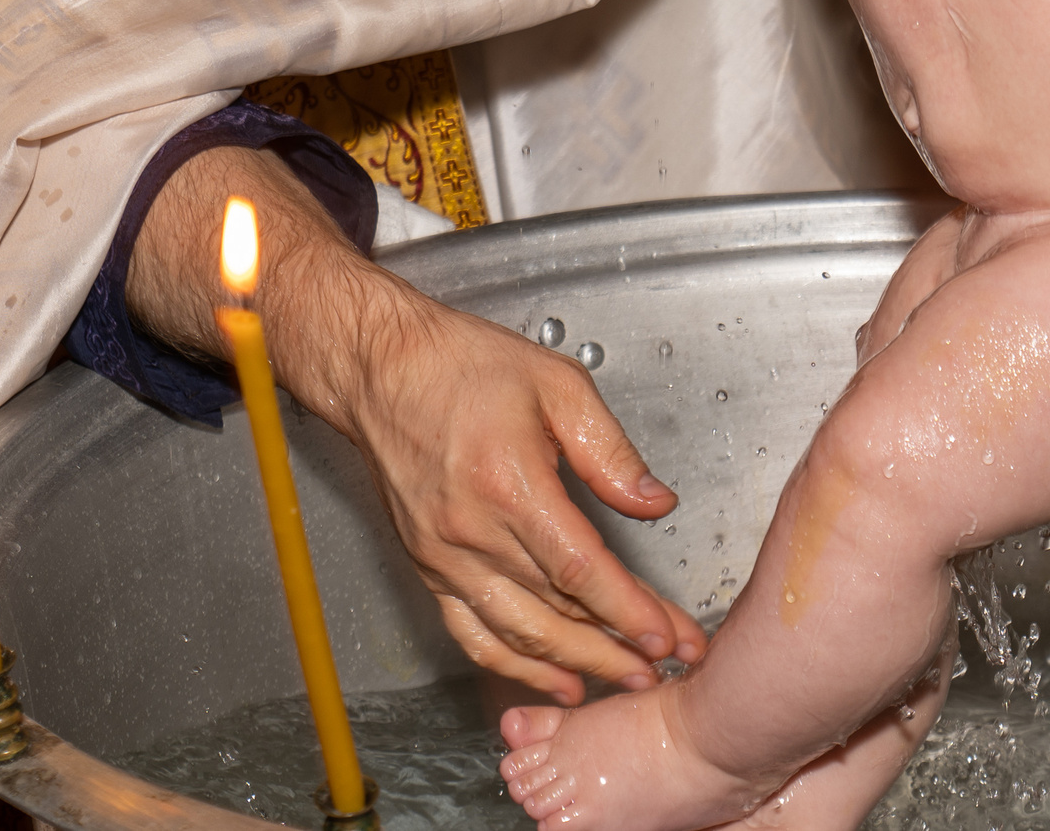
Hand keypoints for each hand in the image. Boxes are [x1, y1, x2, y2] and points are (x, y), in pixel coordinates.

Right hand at [129, 148, 706, 702]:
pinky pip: (471, 632)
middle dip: (614, 650)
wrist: (382, 371)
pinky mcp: (428, 566)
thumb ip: (611, 452)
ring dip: (570, 665)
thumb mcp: (559, 386)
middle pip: (553, 613)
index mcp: (510, 485)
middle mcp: (472, 532)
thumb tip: (655, 502)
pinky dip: (512, 664)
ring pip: (514, 634)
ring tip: (619, 680)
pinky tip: (549, 677)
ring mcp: (444, 556)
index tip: (667, 634)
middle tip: (663, 668)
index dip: (628, 611)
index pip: (580, 569)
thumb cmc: (465, 368)